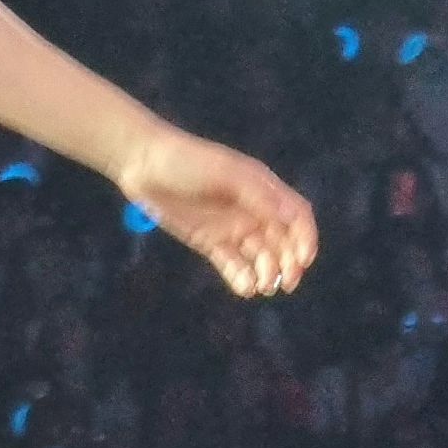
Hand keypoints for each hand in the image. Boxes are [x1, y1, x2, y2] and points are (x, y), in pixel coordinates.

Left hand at [116, 128, 317, 299]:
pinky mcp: (211, 242)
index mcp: (262, 189)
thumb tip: (290, 218)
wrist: (142, 164)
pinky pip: (234, 265)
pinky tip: (243, 286)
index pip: (296, 217)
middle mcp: (252, 211)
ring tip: (261, 284)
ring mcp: (232, 228)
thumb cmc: (186, 160)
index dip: (305, 238)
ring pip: (261, 258)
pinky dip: (242, 278)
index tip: (302, 259)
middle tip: (283, 281)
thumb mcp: (226, 173)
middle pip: (283, 243)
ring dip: (267, 273)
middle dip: (288, 263)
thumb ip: (258, 195)